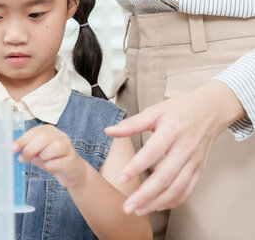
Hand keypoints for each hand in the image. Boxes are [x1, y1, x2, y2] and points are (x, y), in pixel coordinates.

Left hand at [13, 124, 85, 188]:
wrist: (71, 172)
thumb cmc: (52, 160)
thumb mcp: (37, 153)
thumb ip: (26, 149)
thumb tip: (13, 149)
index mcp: (49, 131)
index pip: (35, 131)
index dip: (23, 139)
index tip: (13, 148)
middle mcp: (60, 136)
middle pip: (44, 137)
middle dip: (30, 148)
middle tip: (23, 158)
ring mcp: (68, 147)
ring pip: (54, 147)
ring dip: (44, 156)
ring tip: (44, 160)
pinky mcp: (72, 160)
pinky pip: (58, 162)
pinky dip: (51, 165)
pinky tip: (52, 166)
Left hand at [105, 80, 245, 215]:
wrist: (211, 110)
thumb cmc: (181, 109)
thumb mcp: (155, 111)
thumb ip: (132, 124)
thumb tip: (108, 131)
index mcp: (171, 131)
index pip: (151, 153)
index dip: (135, 168)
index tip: (120, 179)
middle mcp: (184, 148)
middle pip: (165, 177)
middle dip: (145, 195)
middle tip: (127, 206)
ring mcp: (193, 161)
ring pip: (177, 188)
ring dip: (157, 202)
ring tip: (139, 210)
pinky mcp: (199, 168)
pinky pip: (188, 190)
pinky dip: (173, 201)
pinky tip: (158, 206)